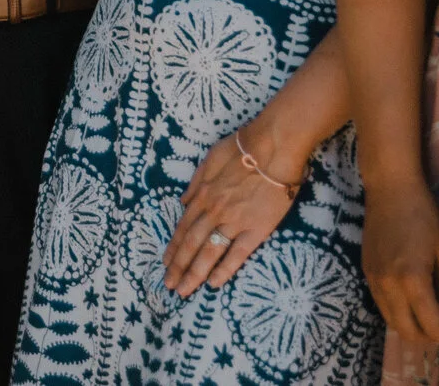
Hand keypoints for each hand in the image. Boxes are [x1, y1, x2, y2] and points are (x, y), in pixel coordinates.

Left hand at [165, 126, 300, 295]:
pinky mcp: (256, 229)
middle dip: (178, 267)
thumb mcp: (209, 158)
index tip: (165, 264)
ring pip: (209, 252)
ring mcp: (234, 221)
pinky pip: (237, 254)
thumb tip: (183, 201)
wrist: (272, 147)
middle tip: (169, 285)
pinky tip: (213, 283)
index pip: (183, 227)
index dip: (173, 248)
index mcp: (202, 195)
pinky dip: (224, 269)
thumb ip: (195, 182)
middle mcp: (213, 211)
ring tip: (184, 291)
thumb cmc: (242, 148)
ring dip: (194, 273)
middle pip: (191, 244)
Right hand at [362, 177, 438, 346]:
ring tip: (430, 319)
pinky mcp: (367, 272)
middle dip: (428, 338)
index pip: (430, 325)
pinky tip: (412, 302)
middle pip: (407, 331)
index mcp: (412, 278)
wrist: (390, 189)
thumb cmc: (424, 215)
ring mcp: (373, 279)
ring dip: (411, 327)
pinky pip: (382, 305)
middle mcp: (388, 284)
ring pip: (391, 322)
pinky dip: (398, 312)